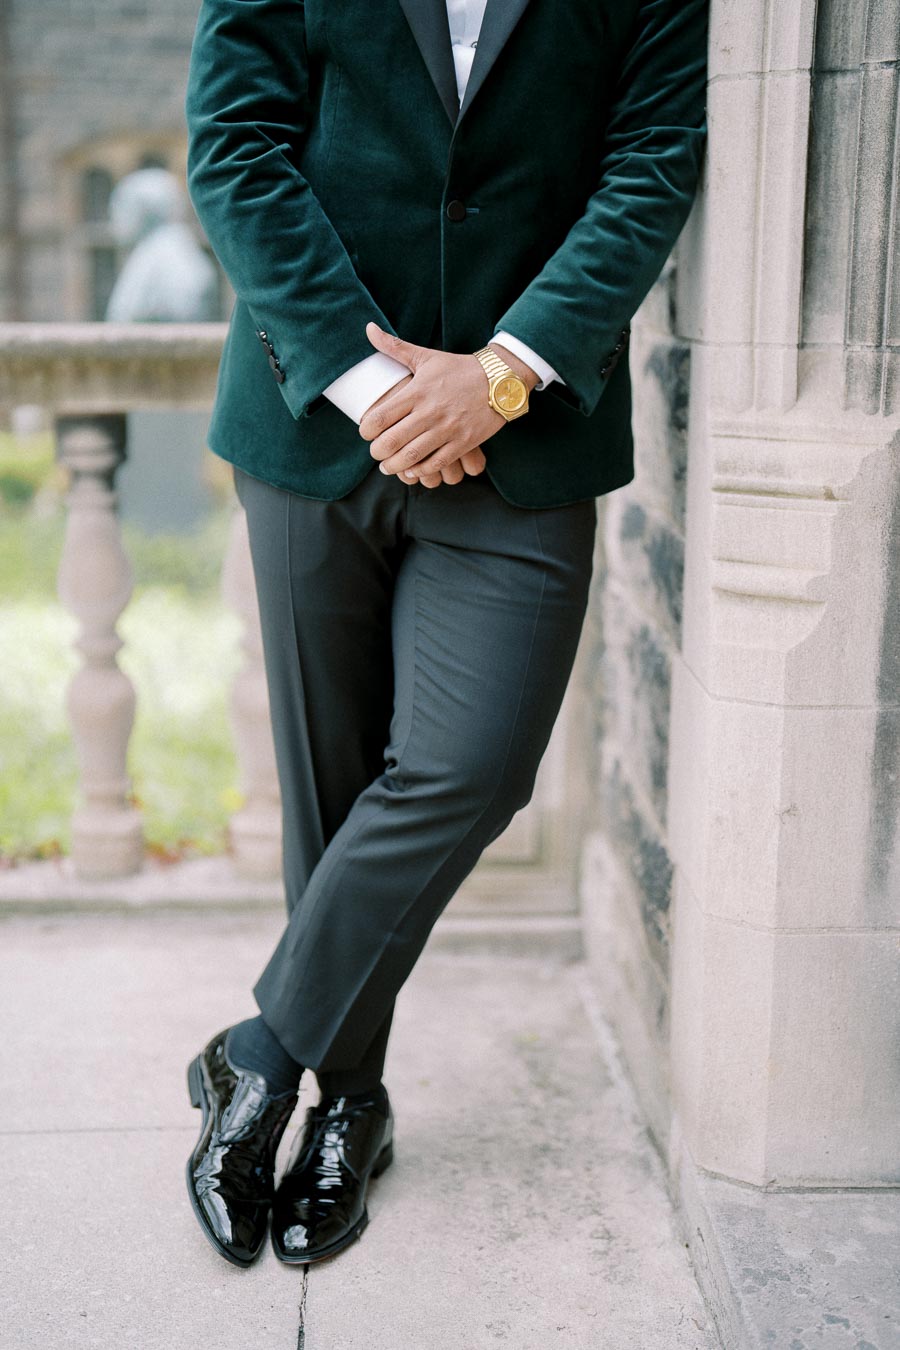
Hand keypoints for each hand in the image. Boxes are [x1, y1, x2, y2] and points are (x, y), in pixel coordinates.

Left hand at [359, 324, 537, 486]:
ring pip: (411, 457)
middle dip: (377, 453)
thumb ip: (394, 346)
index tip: (367, 432)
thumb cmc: (459, 368)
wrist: (501, 379)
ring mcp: (448, 429)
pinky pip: (436, 463)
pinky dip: (421, 470)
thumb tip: (369, 328)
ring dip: (394, 466)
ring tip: (388, 466)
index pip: (379, 418)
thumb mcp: (426, 356)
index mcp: (417, 391)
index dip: (366, 431)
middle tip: (376, 453)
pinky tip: (413, 469)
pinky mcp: (464, 442)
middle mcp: (430, 412)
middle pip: (391, 442)